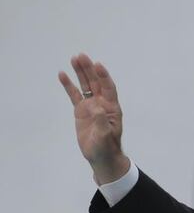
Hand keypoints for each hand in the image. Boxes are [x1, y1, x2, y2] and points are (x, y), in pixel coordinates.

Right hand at [59, 53, 128, 183]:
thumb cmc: (106, 147)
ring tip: (74, 58)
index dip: (104, 76)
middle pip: (95, 83)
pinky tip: (63, 75)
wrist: (101, 156)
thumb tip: (97, 108)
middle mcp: (102, 104)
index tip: (97, 65)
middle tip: (81, 56)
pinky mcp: (81, 111)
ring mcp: (91, 106)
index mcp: (112, 108)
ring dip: (80, 72)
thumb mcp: (105, 136)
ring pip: (85, 86)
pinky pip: (74, 95)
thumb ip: (102, 121)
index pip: (108, 88)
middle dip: (89, 69)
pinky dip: (69, 85)